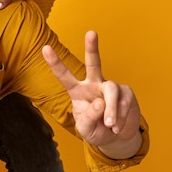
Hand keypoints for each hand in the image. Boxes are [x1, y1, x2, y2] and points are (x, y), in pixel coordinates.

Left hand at [42, 31, 142, 158]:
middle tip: (91, 32)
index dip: (55, 63)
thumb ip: (88, 117)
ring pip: (111, 90)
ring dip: (111, 110)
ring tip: (110, 125)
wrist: (117, 139)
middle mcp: (93, 84)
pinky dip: (121, 117)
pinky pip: (124, 102)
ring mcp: (110, 87)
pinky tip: (117, 127)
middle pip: (93, 63)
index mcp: (77, 91)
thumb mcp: (85, 130)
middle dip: (92, 47)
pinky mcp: (127, 93)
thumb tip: (100, 102)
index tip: (45, 48)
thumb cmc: (96, 131)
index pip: (64, 76)